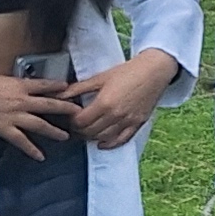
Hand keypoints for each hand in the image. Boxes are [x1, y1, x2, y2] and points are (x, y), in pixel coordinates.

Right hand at [0, 72, 79, 160]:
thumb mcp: (1, 78)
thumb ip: (15, 84)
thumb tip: (23, 87)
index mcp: (19, 85)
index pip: (44, 85)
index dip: (58, 86)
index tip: (68, 88)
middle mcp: (21, 100)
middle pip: (49, 104)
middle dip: (65, 108)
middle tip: (78, 113)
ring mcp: (15, 116)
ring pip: (40, 124)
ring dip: (54, 131)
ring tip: (65, 136)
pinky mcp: (5, 128)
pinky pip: (22, 141)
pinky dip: (32, 149)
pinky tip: (40, 156)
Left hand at [60, 50, 177, 148]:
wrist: (154, 71)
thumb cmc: (128, 71)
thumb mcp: (101, 77)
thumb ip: (79, 88)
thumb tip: (60, 94)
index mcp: (104, 103)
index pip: (80, 121)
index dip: (72, 121)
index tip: (70, 117)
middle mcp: (115, 115)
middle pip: (90, 132)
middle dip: (79, 130)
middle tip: (75, 125)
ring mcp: (127, 121)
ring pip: (103, 137)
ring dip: (91, 137)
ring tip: (86, 131)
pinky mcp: (138, 123)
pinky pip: (121, 140)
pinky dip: (109, 144)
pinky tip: (102, 144)